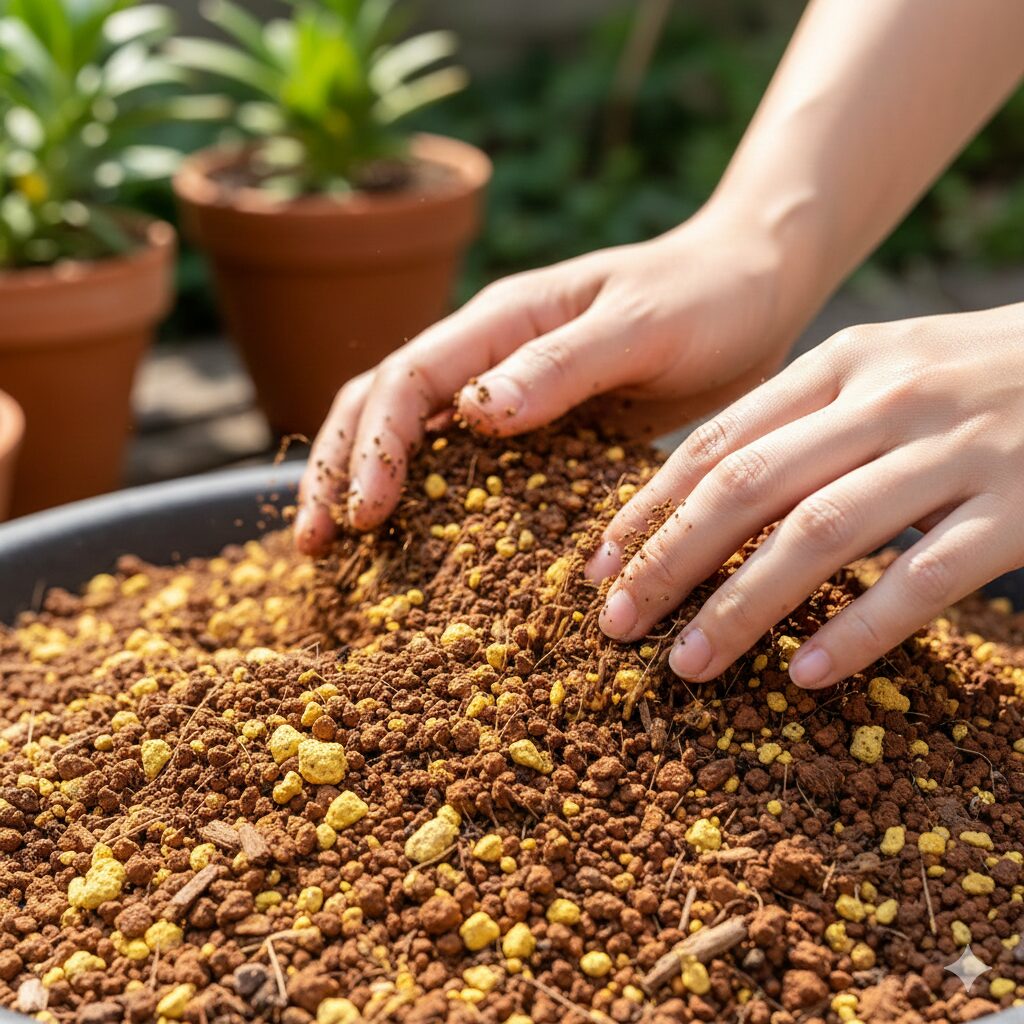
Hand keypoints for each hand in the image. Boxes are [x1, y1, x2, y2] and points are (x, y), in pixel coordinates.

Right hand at [295, 202, 812, 554]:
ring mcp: (512, 389)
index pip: (410, 376)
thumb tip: (473, 413)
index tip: (363, 514)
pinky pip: (473, 462)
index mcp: (505, 317)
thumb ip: (561, 363)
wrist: (752, 289)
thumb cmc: (707, 297)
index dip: (375, 444)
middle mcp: (493, 351)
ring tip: (340, 550)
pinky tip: (424, 544)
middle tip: (314, 544)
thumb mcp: (641, 326)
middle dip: (340, 467)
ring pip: (416, 434)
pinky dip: (435, 500)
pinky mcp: (542, 424)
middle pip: (385, 402)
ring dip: (369, 484)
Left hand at [589, 303, 1023, 688]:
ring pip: (821, 534)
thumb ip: (803, 418)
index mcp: (843, 362)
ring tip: (688, 663)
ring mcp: (958, 451)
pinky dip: (858, 630)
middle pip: (749, 486)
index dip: (651, 506)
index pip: (719, 440)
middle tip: (618, 624)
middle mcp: (889, 398)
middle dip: (670, 560)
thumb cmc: (980, 376)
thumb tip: (700, 492)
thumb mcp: (884, 370)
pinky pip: (925, 578)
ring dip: (742, 605)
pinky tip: (805, 674)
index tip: (602, 565)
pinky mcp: (1022, 507)